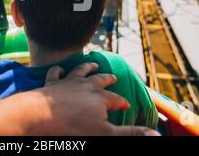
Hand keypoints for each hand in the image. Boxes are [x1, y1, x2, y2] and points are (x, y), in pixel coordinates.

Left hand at [28, 63, 158, 135]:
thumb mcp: (106, 133)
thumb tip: (156, 134)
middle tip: (113, 76)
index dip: (122, 102)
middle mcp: (85, 85)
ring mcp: (67, 82)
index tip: (127, 104)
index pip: (116, 99)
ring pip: (80, 71)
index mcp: (100, 98)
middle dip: (108, 79)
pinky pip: (55, 73)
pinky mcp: (51, 83)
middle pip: (100, 80)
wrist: (42, 115)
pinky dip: (58, 70)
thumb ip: (130, 133)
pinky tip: (59, 68)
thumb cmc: (74, 126)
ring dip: (87, 67)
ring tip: (93, 63)